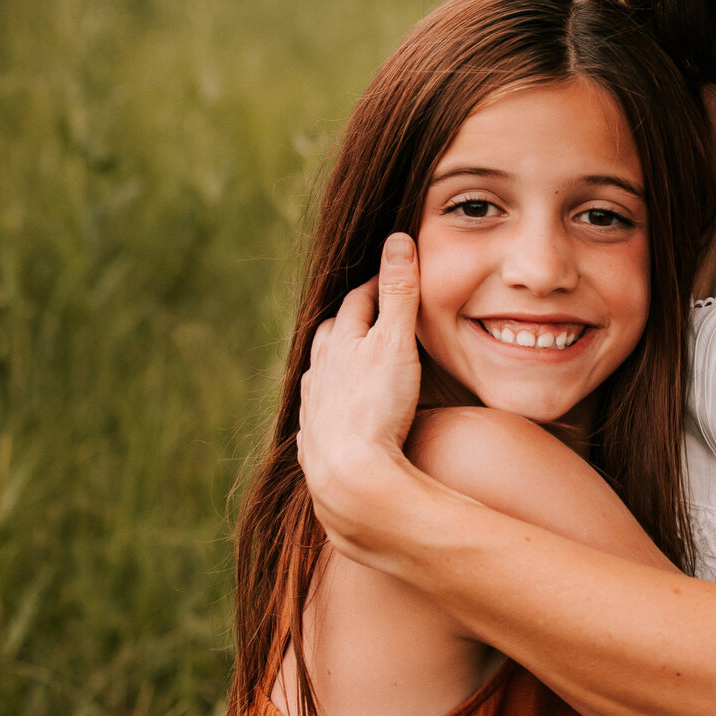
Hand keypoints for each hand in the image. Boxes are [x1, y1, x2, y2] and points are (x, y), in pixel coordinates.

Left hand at [297, 234, 424, 553]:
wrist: (350, 477)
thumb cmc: (377, 407)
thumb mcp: (396, 343)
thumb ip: (400, 293)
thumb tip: (398, 239)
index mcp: (340, 343)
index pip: (358, 301)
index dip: (377, 285)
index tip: (394, 273)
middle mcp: (321, 371)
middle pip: (330, 332)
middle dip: (349, 316)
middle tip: (367, 307)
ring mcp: (315, 406)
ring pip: (318, 371)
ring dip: (332, 358)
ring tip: (344, 355)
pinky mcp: (315, 440)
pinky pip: (315, 411)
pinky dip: (325, 400)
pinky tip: (330, 409)